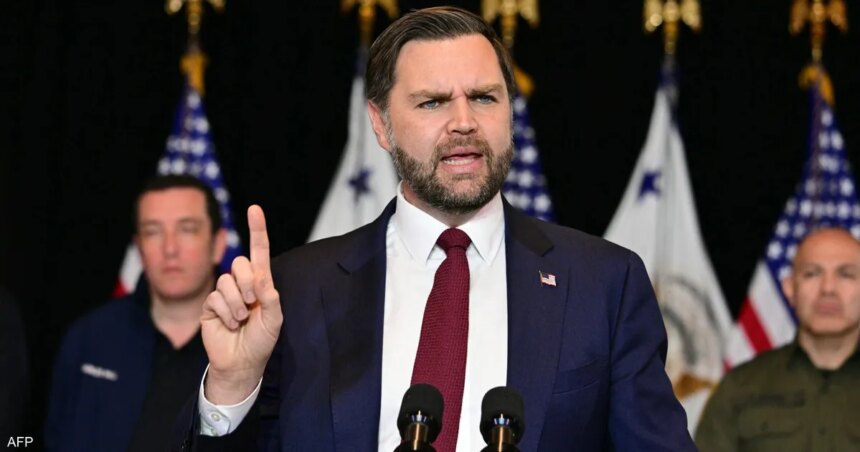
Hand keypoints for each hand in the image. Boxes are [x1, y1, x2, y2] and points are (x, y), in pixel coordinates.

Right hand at [201, 205, 282, 403]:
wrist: (241, 363)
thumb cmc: (261, 341)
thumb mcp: (275, 320)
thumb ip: (270, 297)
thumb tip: (260, 277)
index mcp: (261, 283)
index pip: (259, 251)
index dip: (257, 230)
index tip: (254, 209)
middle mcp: (242, 284)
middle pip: (240, 263)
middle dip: (247, 282)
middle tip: (252, 303)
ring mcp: (224, 293)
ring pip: (226, 281)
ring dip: (236, 303)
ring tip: (241, 319)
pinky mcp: (209, 305)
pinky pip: (215, 297)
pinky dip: (225, 312)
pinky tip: (229, 324)